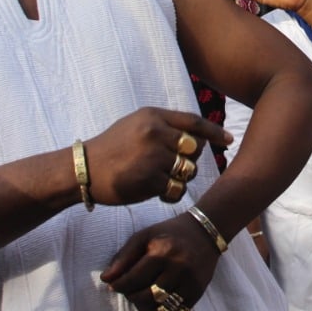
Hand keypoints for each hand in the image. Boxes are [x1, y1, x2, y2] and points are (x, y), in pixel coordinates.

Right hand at [84, 108, 230, 206]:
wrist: (83, 169)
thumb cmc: (112, 148)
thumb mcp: (136, 125)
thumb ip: (164, 126)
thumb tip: (197, 136)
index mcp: (153, 116)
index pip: (193, 122)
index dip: (214, 132)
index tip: (228, 140)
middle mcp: (154, 133)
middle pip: (194, 148)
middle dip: (191, 160)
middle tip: (177, 166)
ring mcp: (152, 157)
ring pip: (187, 170)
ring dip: (180, 178)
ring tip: (161, 179)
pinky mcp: (148, 180)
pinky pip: (176, 189)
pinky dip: (171, 194)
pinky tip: (158, 192)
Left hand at [101, 213, 219, 310]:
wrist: (205, 232)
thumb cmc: (169, 233)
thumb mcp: (144, 236)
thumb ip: (123, 257)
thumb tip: (106, 279)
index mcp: (162, 252)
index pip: (133, 279)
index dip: (119, 286)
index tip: (114, 285)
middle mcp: (178, 268)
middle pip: (145, 297)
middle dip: (131, 297)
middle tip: (128, 291)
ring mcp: (190, 282)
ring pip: (160, 309)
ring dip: (145, 307)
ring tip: (141, 297)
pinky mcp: (198, 291)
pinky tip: (157, 302)